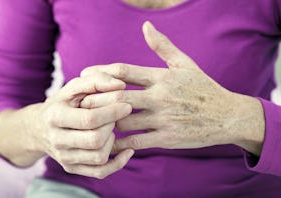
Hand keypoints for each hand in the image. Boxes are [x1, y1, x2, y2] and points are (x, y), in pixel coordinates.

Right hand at [31, 72, 133, 178]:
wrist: (39, 128)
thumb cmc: (61, 104)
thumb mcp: (73, 87)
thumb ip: (96, 80)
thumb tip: (121, 85)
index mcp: (55, 117)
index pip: (89, 119)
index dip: (112, 112)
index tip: (126, 105)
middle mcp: (57, 141)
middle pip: (95, 139)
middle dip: (112, 126)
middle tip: (115, 116)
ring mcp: (64, 158)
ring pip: (99, 156)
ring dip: (112, 141)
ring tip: (109, 129)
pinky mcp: (72, 168)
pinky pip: (100, 172)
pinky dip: (118, 163)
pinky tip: (126, 150)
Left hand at [80, 22, 264, 154]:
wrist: (227, 115)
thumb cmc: (203, 88)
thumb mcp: (185, 63)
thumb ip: (163, 45)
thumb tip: (146, 25)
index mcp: (162, 76)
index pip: (123, 70)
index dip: (100, 72)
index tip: (84, 75)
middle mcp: (161, 96)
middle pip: (118, 96)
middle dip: (95, 99)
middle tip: (78, 101)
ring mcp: (164, 119)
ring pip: (124, 120)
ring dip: (105, 121)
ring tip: (89, 122)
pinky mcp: (168, 138)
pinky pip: (137, 142)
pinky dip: (120, 143)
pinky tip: (109, 142)